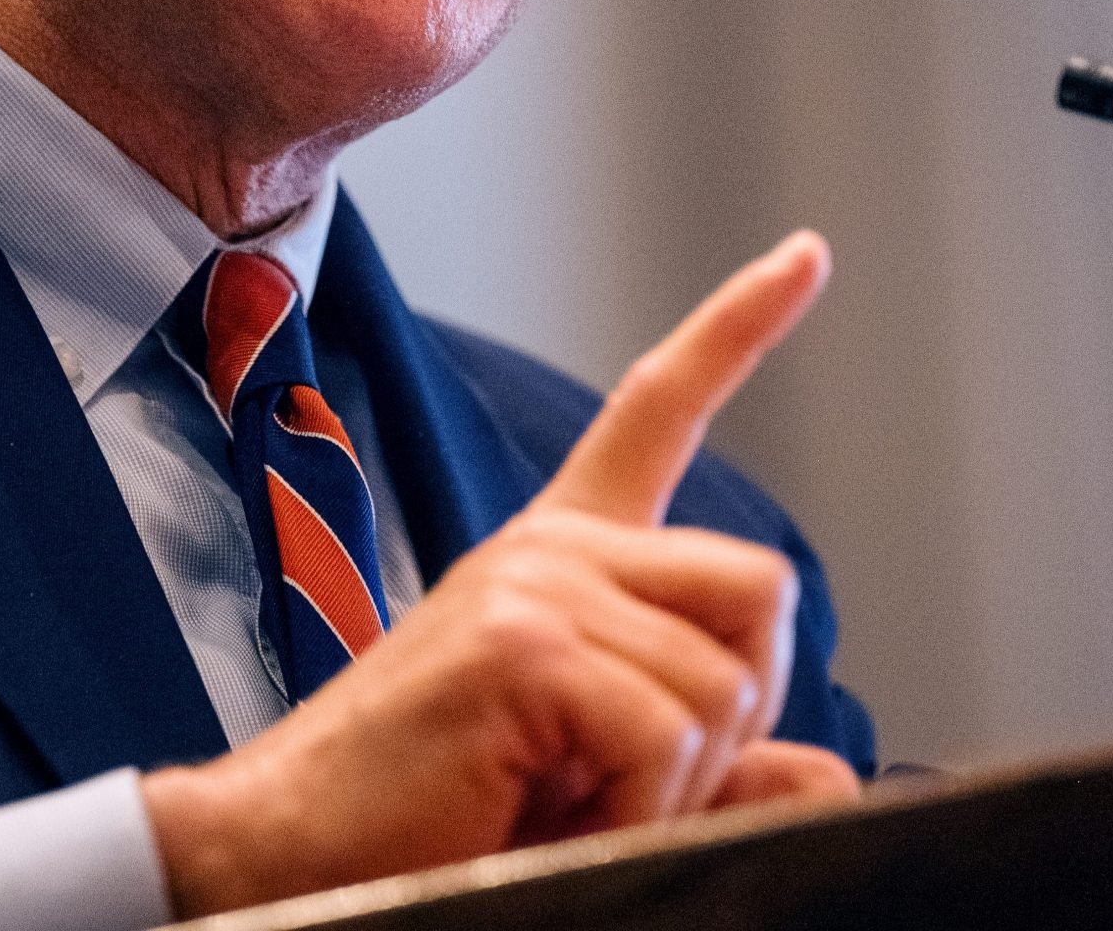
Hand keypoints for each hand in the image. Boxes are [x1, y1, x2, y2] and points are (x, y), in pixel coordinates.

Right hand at [143, 231, 860, 916]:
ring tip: (560, 806)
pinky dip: (634, 811)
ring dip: (671, 788)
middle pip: (762, 589)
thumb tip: (824, 771)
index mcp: (560, 556)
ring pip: (728, 685)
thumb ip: (713, 767)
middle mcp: (551, 548)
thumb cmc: (433, 824)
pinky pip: (667, 735)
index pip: (657, 412)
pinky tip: (546, 814)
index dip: (739, 328)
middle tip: (624, 781)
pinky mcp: (521, 644)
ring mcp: (534, 584)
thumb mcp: (600, 784)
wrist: (288, 858)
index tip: (803, 254)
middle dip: (735, 712)